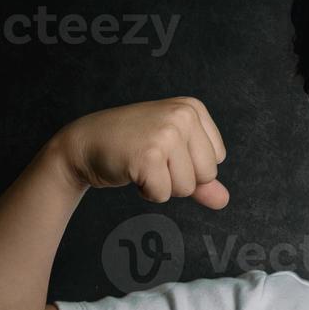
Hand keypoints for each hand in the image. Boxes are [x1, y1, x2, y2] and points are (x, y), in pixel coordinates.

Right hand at [53, 96, 229, 208]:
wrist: (85, 142)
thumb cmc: (131, 146)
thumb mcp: (172, 154)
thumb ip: (201, 179)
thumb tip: (223, 200)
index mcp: (193, 108)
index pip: (217, 159)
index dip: (191, 166)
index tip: (165, 151)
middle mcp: (183, 115)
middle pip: (207, 175)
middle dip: (180, 179)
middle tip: (152, 159)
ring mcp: (166, 133)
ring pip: (187, 188)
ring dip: (162, 186)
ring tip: (142, 163)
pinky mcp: (149, 155)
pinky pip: (163, 194)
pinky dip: (147, 192)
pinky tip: (132, 170)